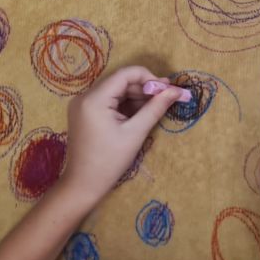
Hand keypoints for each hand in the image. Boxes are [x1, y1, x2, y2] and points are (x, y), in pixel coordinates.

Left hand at [58, 66, 187, 204]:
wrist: (83, 185)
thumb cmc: (109, 161)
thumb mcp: (135, 133)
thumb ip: (155, 108)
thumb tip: (176, 91)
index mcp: (94, 99)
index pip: (125, 74)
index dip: (149, 78)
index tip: (167, 89)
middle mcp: (84, 96)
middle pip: (120, 81)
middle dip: (144, 87)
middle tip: (166, 97)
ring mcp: (82, 105)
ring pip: (115, 90)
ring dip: (136, 96)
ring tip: (156, 106)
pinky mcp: (84, 113)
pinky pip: (108, 100)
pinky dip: (125, 104)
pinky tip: (140, 113)